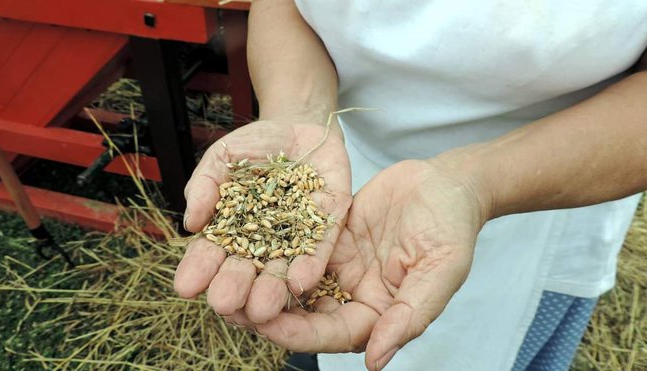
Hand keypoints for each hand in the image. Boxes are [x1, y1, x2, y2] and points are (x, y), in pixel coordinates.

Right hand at [174, 119, 351, 323]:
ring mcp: (296, 235)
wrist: (300, 126)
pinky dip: (310, 265)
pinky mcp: (328, 225)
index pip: (212, 252)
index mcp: (232, 228)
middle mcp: (263, 240)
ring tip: (262, 310)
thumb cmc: (255, 145)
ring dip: (273, 288)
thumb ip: (206, 184)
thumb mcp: (223, 156)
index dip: (199, 268)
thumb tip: (191, 223)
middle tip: (224, 306)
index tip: (185, 287)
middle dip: (235, 286)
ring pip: (283, 267)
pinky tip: (301, 282)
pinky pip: (320, 248)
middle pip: (247, 268)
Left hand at [250, 159, 489, 369]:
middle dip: (265, 312)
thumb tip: (376, 360)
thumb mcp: (441, 270)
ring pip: (292, 281)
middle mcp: (353, 295)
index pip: (332, 333)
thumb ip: (411, 315)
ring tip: (221, 280)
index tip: (263, 325)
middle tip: (226, 306)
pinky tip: (240, 244)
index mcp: (379, 313)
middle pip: (303, 312)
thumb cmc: (452, 226)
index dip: (298, 333)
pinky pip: (294, 245)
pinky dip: (269, 248)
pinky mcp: (327, 237)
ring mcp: (338, 266)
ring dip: (259, 282)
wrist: (446, 181)